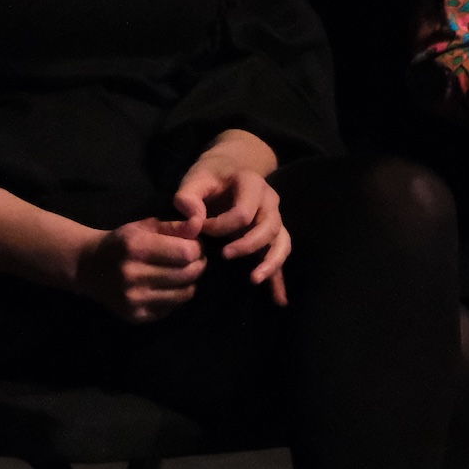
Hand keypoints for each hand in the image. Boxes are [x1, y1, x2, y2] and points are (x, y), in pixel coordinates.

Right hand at [73, 218, 207, 323]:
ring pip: (184, 294)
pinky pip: (172, 308)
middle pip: (188, 274)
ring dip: (190, 282)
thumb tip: (199, 225)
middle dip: (198, 264)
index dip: (197, 248)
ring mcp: (134, 299)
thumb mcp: (144, 227)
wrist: (88, 267)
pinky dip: (177, 296)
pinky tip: (168, 286)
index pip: (186, 253)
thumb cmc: (121, 242)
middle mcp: (133, 275)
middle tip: (194, 259)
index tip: (194, 245)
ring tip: (183, 272)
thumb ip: (173, 227)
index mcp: (136, 247)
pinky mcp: (136, 316)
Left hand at [171, 132, 291, 305]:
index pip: (242, 213)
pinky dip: (280, 279)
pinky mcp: (274, 235)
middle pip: (268, 228)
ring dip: (270, 263)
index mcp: (252, 184)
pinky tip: (278, 300)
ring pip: (281, 243)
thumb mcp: (195, 179)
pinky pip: (281, 256)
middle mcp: (270, 201)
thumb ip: (188, 197)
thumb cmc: (210, 176)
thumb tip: (194, 223)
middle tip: (224, 256)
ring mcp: (275, 219)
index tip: (201, 229)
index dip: (220, 225)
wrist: (229, 169)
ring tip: (253, 280)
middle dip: (247, 245)